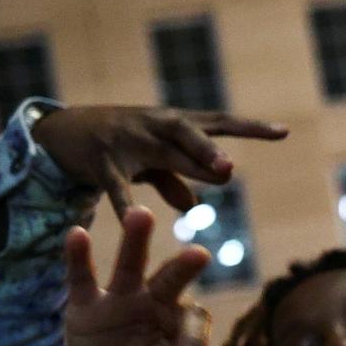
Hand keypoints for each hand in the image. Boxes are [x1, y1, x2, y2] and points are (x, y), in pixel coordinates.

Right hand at [32, 106, 287, 218]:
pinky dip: (127, 205)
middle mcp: (156, 126)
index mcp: (175, 124)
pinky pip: (119, 187)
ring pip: (164, 153)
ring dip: (191, 165)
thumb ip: (172, 180)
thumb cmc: (121, 144)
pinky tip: (136, 222)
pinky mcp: (103, 163)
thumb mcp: (151, 161)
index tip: (283, 131)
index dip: (251, 127)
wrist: (62, 131)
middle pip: (191, 134)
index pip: (219, 123)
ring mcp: (128, 142)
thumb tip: (193, 206)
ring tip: (220, 175)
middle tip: (234, 165)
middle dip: (212, 149)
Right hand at [64, 209, 212, 345]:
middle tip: (199, 254)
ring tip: (141, 214)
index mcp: (182, 319)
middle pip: (171, 279)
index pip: (193, 323)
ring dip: (136, 240)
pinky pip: (82, 277)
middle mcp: (155, 300)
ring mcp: (121, 297)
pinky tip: (76, 234)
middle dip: (183, 268)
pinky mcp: (86, 303)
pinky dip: (78, 257)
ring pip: (130, 265)